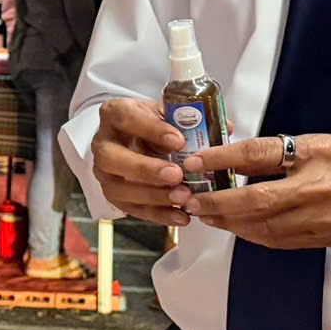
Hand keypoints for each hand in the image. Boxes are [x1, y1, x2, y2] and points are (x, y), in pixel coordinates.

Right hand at [86, 98, 197, 224]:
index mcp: (115, 114)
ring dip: (153, 195)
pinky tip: (181, 216)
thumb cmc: (153, 124)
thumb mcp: (168, 113)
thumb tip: (226, 126)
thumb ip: (192, 119)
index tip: (179, 141)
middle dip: (145, 169)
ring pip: (119, 189)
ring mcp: (105, 173)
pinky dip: (158, 214)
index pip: (125, 118)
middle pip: (112, 158)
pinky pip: (132, 209)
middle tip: (177, 175)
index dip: (151, 130)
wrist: (135, 139)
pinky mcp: (114, 195)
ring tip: (184, 197)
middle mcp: (104, 143)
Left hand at [185, 134, 330, 249]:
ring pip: (259, 228)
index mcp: (314, 161)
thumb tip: (237, 156)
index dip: (221, 160)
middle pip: (251, 203)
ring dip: (227, 222)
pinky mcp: (318, 240)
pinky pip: (275, 240)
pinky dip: (250, 233)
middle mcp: (313, 196)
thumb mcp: (323, 143)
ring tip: (204, 211)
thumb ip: (280, 151)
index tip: (194, 162)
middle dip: (214, 203)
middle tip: (188, 197)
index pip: (257, 158)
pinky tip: (236, 225)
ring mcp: (316, 223)